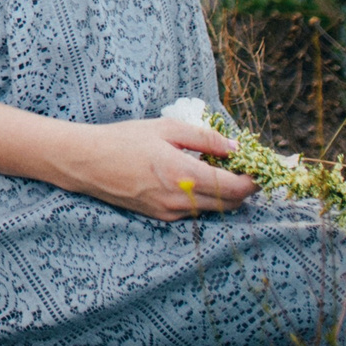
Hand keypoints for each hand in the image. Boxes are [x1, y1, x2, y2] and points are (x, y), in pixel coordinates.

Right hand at [53, 118, 254, 220]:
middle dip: (243, 189)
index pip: (236, 189)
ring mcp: (171, 212)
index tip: (259, 168)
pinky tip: (193, 179)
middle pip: (230, 204)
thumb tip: (236, 147)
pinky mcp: (161, 217)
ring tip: (217, 170)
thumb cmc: (124, 140)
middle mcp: (181, 200)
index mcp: (184, 174)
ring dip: (223, 195)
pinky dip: (203, 199)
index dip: (253, 181)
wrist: (87, 162)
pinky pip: (194, 212)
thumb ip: (206, 139)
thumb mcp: (166, 128)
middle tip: (243, 168)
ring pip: (213, 210)